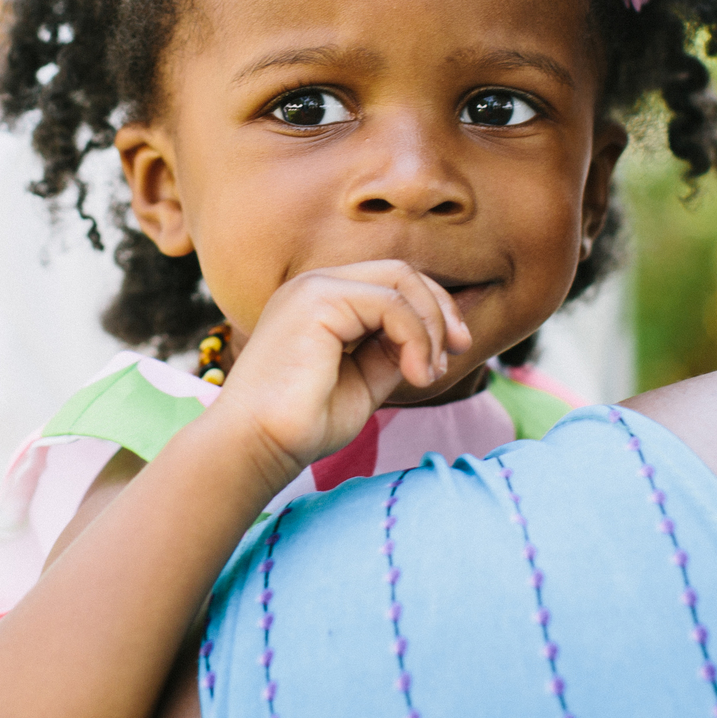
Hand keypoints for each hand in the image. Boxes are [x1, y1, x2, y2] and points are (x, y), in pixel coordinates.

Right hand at [204, 261, 470, 490]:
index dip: (431, 311)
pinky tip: (416, 375)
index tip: (452, 352)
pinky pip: (390, 304)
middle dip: (440, 309)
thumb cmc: (303, 423)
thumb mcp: (365, 381)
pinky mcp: (317, 300)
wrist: (257, 445)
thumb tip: (435, 340)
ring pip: (400, 282)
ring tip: (429, 374)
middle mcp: (316, 286)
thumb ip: (392, 352)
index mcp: (323, 301)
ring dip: (430, 328)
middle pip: (400, 272)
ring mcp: (314, 288)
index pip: (391, 283)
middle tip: (459, 349)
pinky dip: (416, 338)